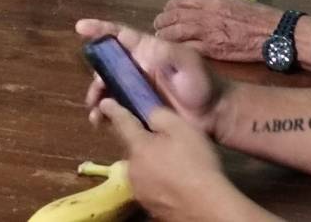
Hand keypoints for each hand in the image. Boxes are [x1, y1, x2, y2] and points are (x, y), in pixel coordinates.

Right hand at [76, 19, 223, 133]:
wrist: (214, 116)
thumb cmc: (203, 84)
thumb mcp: (188, 62)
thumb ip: (168, 52)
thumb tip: (143, 47)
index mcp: (148, 51)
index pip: (120, 35)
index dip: (100, 29)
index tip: (80, 27)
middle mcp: (138, 68)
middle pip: (108, 66)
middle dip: (96, 76)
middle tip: (95, 91)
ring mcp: (137, 90)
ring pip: (108, 89)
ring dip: (97, 97)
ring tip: (95, 111)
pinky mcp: (138, 110)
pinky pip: (115, 109)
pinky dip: (104, 114)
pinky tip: (100, 122)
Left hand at [98, 100, 242, 221]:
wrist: (205, 206)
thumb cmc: (195, 163)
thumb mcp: (181, 128)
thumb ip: (159, 115)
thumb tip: (146, 113)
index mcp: (138, 146)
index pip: (121, 122)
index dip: (113, 110)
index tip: (105, 103)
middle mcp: (132, 169)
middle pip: (133, 147)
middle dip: (142, 140)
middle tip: (162, 139)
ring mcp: (139, 189)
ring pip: (141, 167)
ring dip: (150, 161)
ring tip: (173, 162)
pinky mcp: (148, 205)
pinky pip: (149, 184)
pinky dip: (157, 179)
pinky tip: (174, 180)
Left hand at [153, 0, 283, 62]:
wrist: (271, 32)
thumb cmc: (256, 15)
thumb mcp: (233, 0)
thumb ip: (214, 3)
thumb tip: (200, 7)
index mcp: (211, 0)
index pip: (181, 1)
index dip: (170, 7)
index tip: (166, 11)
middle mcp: (204, 15)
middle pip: (174, 17)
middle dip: (162, 22)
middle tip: (158, 26)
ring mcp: (206, 33)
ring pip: (175, 33)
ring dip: (164, 36)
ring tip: (160, 39)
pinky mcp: (211, 50)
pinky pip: (186, 49)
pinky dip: (176, 50)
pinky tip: (172, 51)